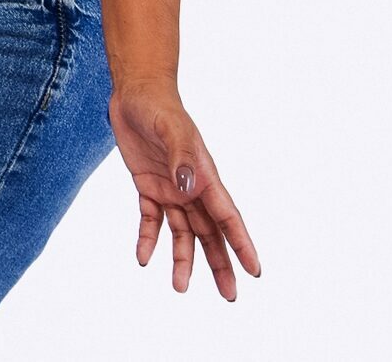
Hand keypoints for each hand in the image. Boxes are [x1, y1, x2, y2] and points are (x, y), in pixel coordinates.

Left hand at [110, 77, 259, 298]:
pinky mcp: (149, 186)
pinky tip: (143, 258)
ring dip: (182, 259)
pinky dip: (148, 238)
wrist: (136, 95)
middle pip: (210, 234)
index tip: (256, 271)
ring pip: (182, 233)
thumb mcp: (170, 130)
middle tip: (230, 296)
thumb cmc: (159, 109)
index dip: (242, 244)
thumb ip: (181, 158)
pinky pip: (151, 219)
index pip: (228, 218)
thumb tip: (189, 188)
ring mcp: (172, 189)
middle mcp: (193, 189)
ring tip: (180, 287)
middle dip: (220, 264)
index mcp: (206, 178)